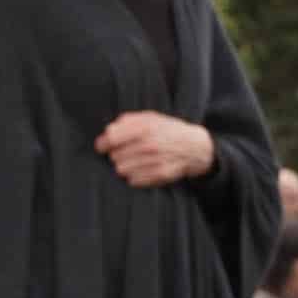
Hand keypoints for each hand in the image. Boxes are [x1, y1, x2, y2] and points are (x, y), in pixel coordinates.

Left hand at [96, 112, 213, 188]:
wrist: (195, 147)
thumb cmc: (168, 130)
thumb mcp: (150, 117)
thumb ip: (127, 121)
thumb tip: (108, 131)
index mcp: (145, 128)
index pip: (111, 138)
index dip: (103, 143)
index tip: (103, 146)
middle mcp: (149, 145)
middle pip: (114, 156)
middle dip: (116, 154)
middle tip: (127, 151)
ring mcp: (154, 161)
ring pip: (121, 169)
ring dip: (124, 165)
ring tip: (135, 160)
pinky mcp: (159, 175)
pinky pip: (132, 180)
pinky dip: (134, 176)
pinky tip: (143, 168)